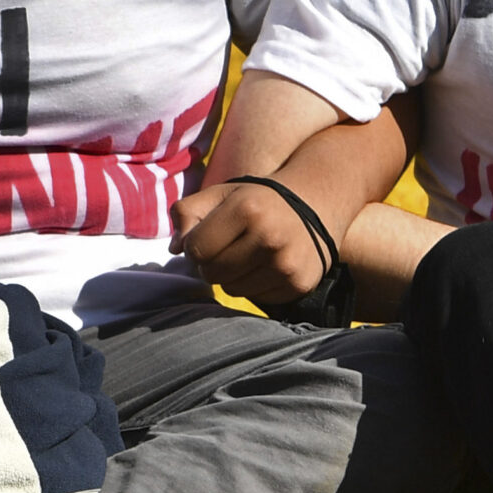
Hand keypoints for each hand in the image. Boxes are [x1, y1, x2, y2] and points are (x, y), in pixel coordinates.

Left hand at [171, 182, 329, 308]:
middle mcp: (269, 237)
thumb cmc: (258, 199)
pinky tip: (267, 265)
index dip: (195, 246)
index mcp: (247, 209)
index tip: (209, 236)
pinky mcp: (299, 283)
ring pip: (232, 290)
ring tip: (248, 255)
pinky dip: (255, 286)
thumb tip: (176, 249)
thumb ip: (188, 212)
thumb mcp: (221, 194)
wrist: (316, 203)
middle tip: (228, 247)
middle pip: (212, 273)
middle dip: (212, 263)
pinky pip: (257, 298)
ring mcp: (286, 263)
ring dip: (232, 277)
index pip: (196, 249)